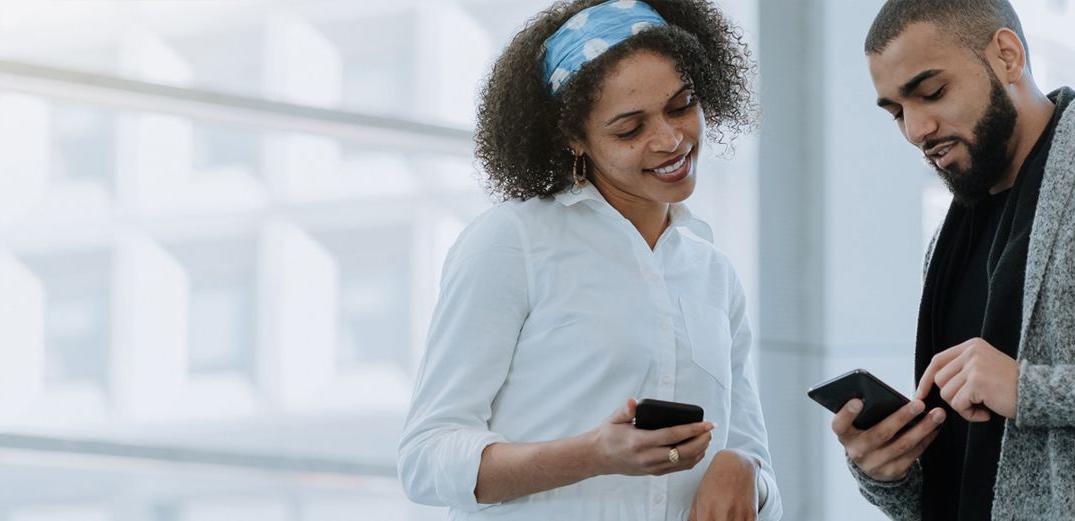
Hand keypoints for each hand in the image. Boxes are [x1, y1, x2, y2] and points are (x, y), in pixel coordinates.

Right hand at [590, 399, 713, 475]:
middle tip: (710, 430)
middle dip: (701, 441)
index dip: (692, 429)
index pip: (672, 435)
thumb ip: (625, 410)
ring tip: (706, 438)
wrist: (598, 457)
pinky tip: (697, 449)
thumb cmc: (608, 434)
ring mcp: (652, 467)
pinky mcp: (654, 472)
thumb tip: (633, 401)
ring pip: (684, 462)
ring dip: (700, 450)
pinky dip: (692, 459)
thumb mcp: (614, 419)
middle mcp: (647, 457)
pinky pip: (679, 468)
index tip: (707, 423)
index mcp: (639, 442)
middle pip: (683, 452)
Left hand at [688, 449, 758, 520]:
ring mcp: (739, 513)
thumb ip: (693, 517)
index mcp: (707, 510)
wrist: (736, 463)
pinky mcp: (752, 513)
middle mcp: (723, 512)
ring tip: (724, 518)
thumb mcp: (698, 497)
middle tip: (715, 520)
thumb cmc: (714, 480)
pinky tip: (735, 519)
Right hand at [831, 398, 945, 480]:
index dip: (847, 413)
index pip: (839, 425)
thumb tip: (891, 398)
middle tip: (918, 404)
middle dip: (902, 417)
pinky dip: (926, 439)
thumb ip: (867, 413)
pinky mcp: (893, 471)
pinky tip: (934, 428)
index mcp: (846, 436)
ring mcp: (876, 464)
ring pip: (903, 444)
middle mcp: (858, 452)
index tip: (857, 400)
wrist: (870, 466)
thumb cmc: (866, 434)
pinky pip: (913, 454)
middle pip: (880, 433)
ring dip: (923, 428)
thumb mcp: (858, 426)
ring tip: (936, 414)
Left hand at [916, 337, 1018, 420]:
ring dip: (963, 407)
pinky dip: (970, 414)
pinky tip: (987, 412)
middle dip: (953, 397)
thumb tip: (931, 383)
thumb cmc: (1010, 386)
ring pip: (947, 394)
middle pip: (941, 380)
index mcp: (971, 346)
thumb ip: (961, 369)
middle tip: (974, 402)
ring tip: (983, 405)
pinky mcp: (977, 381)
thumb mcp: (983, 368)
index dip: (926, 379)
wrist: (1037, 393)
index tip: (920, 394)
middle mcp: (971, 352)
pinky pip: (959, 404)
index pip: (938, 361)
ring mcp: (974, 365)